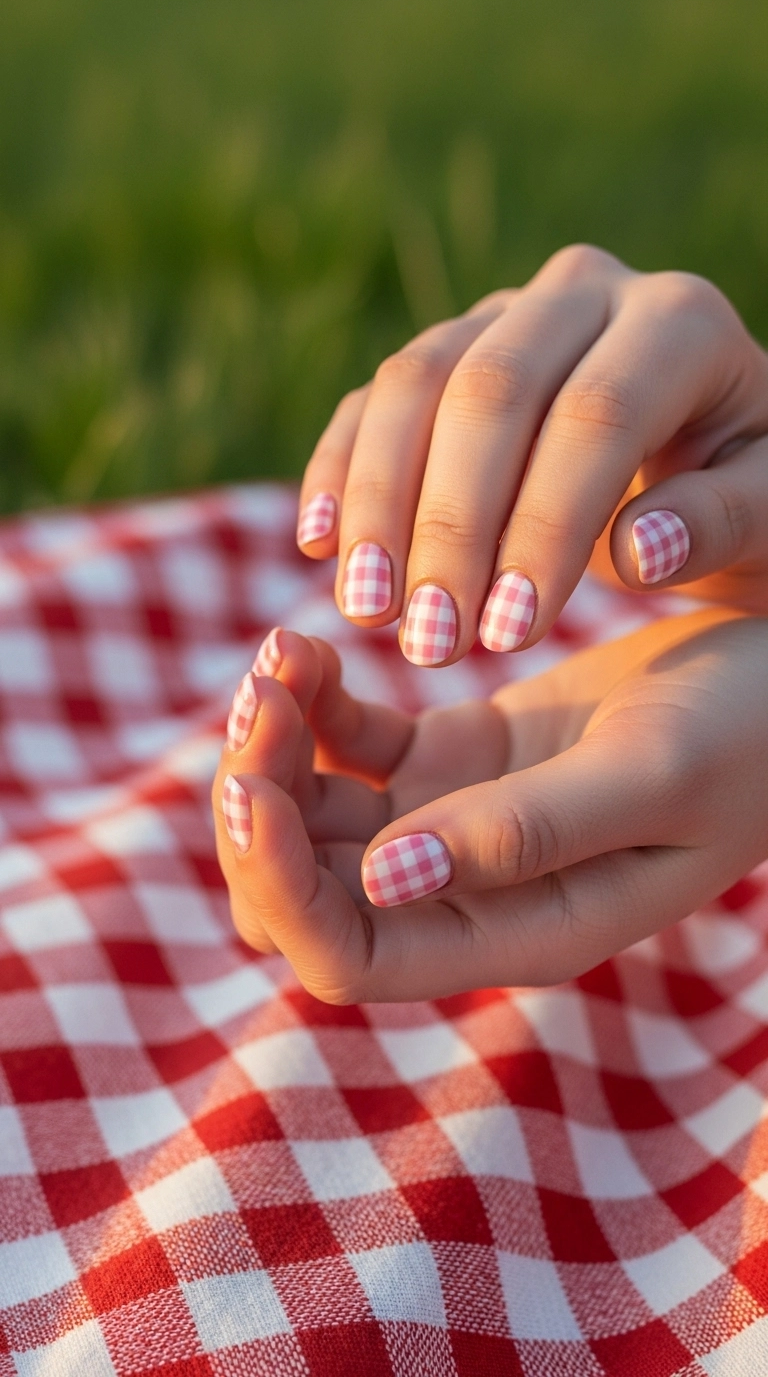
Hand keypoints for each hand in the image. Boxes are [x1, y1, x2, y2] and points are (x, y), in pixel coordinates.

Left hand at [212, 612, 767, 1001]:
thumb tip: (381, 877)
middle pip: (306, 892)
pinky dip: (312, 703)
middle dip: (259, 807)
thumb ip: (527, 834)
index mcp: (513, 928)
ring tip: (283, 652)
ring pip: (312, 816)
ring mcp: (452, 824)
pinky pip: (348, 746)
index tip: (251, 784)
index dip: (278, 885)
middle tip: (260, 697)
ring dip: (274, 745)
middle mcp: (467, 892)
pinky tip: (311, 642)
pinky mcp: (452, 758)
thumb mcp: (651, 776)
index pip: (349, 956)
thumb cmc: (749, 734)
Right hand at [296, 245, 767, 663]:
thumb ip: (725, 523)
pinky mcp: (447, 352)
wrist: (710, 449)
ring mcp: (505, 313)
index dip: (544, 526)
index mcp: (680, 323)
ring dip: (378, 504)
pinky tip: (319, 546)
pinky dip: (339, 469)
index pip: (595, 416)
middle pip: (488, 391)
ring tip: (369, 615)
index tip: (511, 636)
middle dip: (449, 525)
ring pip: (414, 382)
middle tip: (430, 640)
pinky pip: (374, 398)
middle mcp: (585, 294)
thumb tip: (639, 549)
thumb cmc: (749, 494)